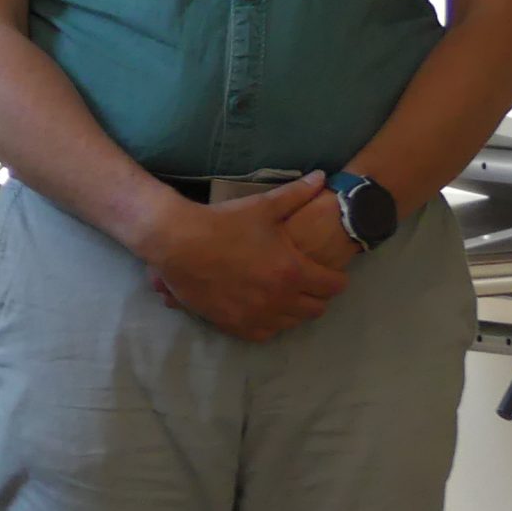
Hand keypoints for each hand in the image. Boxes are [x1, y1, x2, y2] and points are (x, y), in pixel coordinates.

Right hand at [145, 173, 347, 343]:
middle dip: (316, 294)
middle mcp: (280, 299)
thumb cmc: (223, 223)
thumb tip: (322, 176)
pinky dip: (269, 322)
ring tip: (282, 293)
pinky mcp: (236, 325)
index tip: (326, 270)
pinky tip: (261, 307)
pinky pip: (266, 333)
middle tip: (304, 280)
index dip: (335, 277)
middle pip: (317, 309)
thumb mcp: (262, 206)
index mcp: (292, 270)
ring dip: (293, 310)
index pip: (334, 286)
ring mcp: (257, 315)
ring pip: (292, 323)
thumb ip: (297, 194)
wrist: (177, 243)